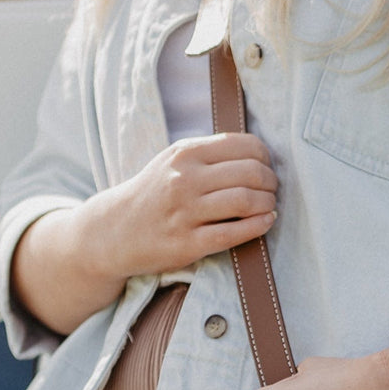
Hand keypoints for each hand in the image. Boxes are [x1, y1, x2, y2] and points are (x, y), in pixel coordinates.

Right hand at [10, 133, 278, 338]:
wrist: (116, 230)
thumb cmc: (154, 194)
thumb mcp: (174, 161)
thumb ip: (209, 154)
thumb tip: (257, 153)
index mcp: (185, 153)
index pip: (244, 146)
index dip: (265, 157)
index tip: (267, 167)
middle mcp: (185, 179)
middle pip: (251, 173)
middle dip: (271, 181)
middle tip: (273, 189)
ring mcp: (186, 212)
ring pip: (246, 201)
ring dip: (268, 203)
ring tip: (269, 206)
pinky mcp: (188, 243)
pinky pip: (234, 233)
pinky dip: (259, 226)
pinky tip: (266, 222)